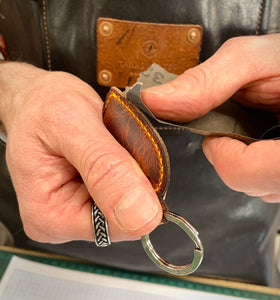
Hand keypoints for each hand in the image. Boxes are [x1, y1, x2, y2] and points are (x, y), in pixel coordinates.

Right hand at [0, 62, 161, 242]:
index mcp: (49, 214)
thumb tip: (141, 216)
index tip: (134, 158)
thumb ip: (106, 169)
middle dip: (133, 178)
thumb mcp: (73, 125)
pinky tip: (112, 150)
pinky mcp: (91, 197)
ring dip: (132, 170)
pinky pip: (126, 188)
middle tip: (116, 144)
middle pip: (126, 215)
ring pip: (130, 201)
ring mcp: (78, 208)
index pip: (117, 227)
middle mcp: (63, 218)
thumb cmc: (43, 106)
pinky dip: (129, 167)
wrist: (39, 99)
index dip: (138, 193)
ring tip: (110, 144)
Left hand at [142, 33, 279, 202]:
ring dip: (247, 153)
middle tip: (248, 119)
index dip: (218, 147)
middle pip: (244, 181)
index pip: (239, 172)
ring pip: (255, 183)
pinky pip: (268, 179)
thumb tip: (157, 101)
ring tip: (263, 124)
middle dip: (232, 149)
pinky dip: (259, 158)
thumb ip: (207, 82)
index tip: (219, 128)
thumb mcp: (257, 60)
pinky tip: (269, 135)